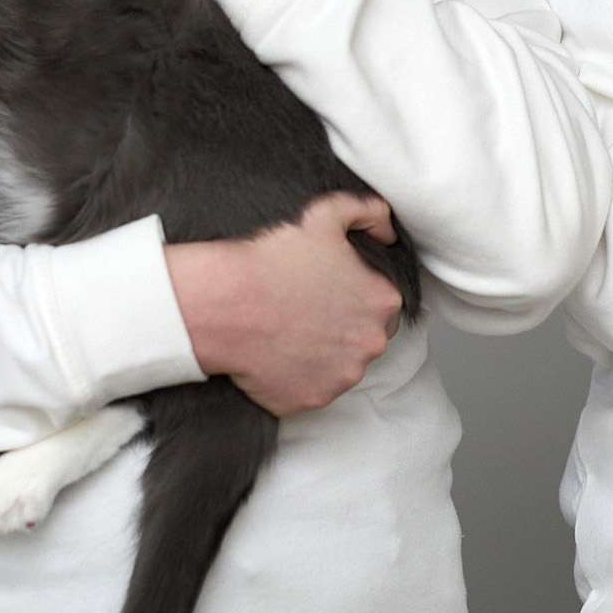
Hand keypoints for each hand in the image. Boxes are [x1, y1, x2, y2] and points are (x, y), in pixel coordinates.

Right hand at [165, 192, 405, 415]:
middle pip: (365, 336)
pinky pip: (310, 388)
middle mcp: (370, 345)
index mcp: (382, 301)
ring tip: (290, 331)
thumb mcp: (325, 214)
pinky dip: (297, 376)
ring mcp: (341, 378)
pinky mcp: (310, 400)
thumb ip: (368, 212)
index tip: (329, 289)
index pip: (382, 302)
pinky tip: (277, 353)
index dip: (356, 293)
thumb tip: (386, 230)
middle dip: (343, 325)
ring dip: (323, 352)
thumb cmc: (274, 259)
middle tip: (307, 310)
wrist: (226, 301)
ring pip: (341, 366)